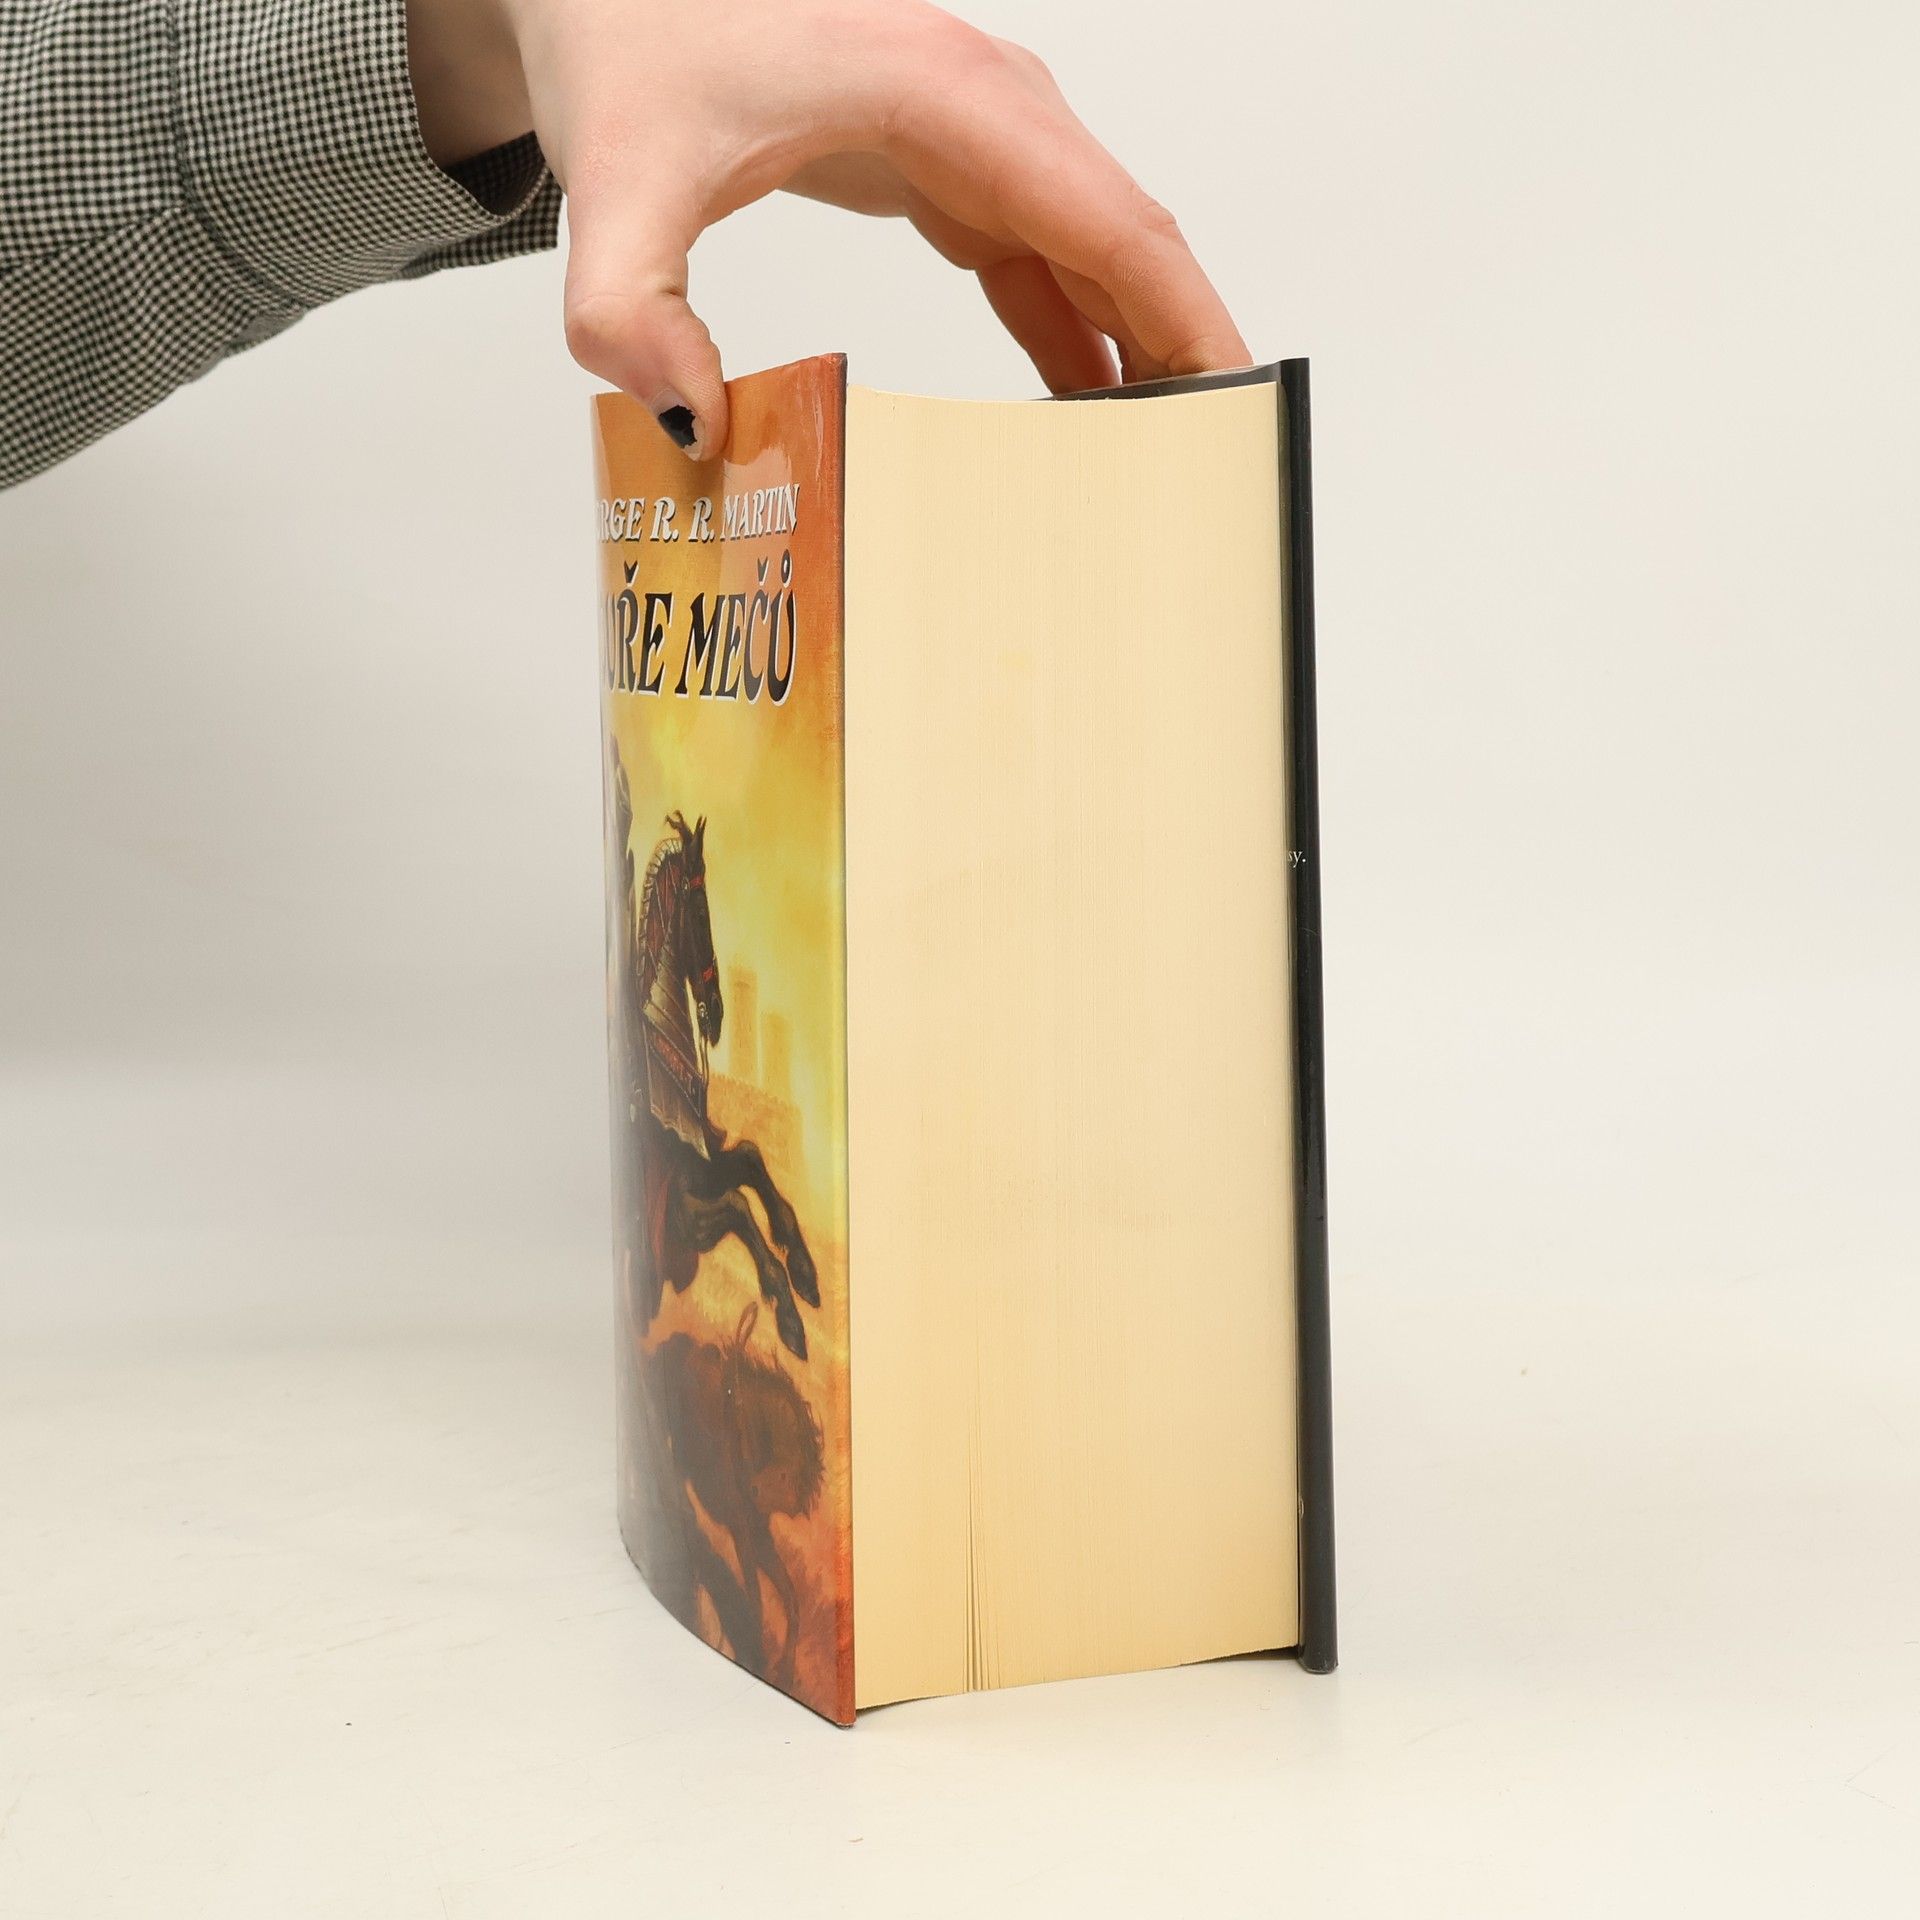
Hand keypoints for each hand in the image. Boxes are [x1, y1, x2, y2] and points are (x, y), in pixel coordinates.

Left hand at [408, 0, 1250, 456]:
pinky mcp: (946, 165)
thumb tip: (692, 427)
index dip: (1184, 315)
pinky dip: (1075, 331)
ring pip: (1093, 249)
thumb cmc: (630, 45)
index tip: (1237, 397)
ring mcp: (973, 133)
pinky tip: (1084, 409)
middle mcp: (982, 106)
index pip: (1108, 219)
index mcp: (943, 96)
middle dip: (1184, 348)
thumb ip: (631, 307)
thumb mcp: (614, 181)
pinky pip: (1041, 258)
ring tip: (1164, 462)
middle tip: (1216, 468)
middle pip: (1126, 238)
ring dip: (1137, 347)